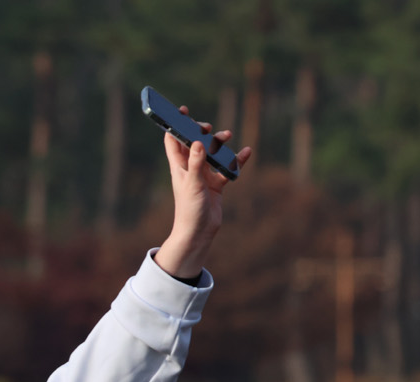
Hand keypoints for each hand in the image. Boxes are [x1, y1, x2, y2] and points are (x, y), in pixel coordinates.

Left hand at [153, 115, 249, 280]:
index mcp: (179, 166)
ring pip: (212, 153)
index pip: (173, 140)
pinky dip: (235, 161)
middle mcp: (190, 168)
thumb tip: (198, 142)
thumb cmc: (190, 210)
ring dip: (220, 144)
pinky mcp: (216, 185)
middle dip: (201, 132)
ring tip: (228, 135)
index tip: (182, 110)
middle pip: (194, 143)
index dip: (175, 124)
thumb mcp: (193, 185)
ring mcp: (203, 176)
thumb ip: (196, 164)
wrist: (198, 233)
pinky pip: (227, 168)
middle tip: (208, 127)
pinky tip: (246, 153)